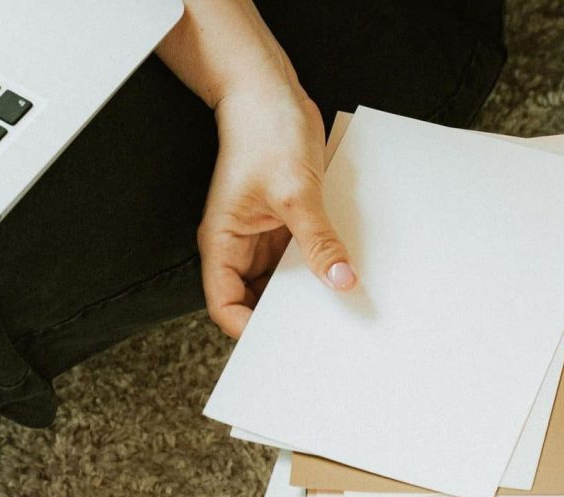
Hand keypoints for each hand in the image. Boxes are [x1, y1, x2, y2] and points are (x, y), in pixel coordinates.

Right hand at [198, 84, 356, 337]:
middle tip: (318, 331)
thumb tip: (341, 281)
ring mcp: (262, 239)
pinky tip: (341, 274)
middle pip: (255, 302)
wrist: (270, 89)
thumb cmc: (265, 131)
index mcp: (222, 244)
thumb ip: (318, 241)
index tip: (285, 341)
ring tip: (334, 307)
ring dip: (306, 294)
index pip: (225, 306)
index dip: (249, 329)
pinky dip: (319, 268)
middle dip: (284, 318)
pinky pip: (301, 260)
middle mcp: (239, 248)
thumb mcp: (296, 191)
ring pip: (282, 285)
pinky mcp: (285, 227)